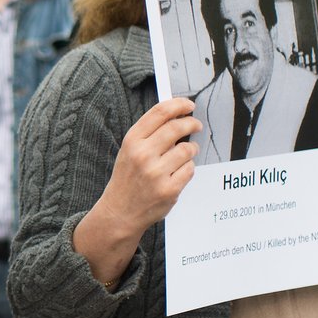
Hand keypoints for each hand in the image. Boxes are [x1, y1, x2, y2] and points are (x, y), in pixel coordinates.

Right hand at [72, 98, 200, 287]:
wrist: (120, 212)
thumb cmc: (127, 178)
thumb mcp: (129, 150)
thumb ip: (150, 133)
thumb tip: (178, 115)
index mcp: (132, 141)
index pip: (160, 112)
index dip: (179, 105)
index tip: (189, 105)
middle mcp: (143, 155)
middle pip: (177, 128)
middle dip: (192, 123)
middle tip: (196, 125)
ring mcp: (156, 173)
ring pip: (187, 150)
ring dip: (191, 149)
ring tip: (187, 152)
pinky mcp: (169, 189)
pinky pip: (190, 170)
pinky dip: (188, 168)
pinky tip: (180, 171)